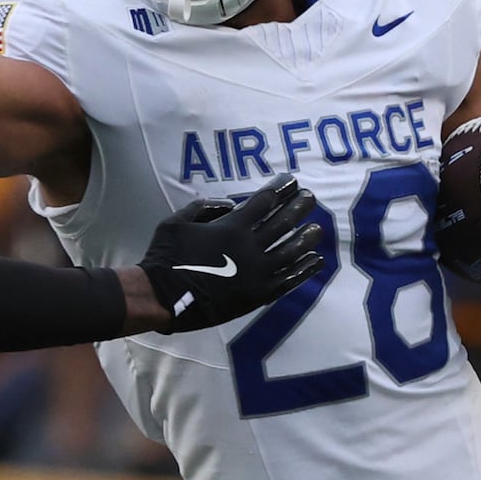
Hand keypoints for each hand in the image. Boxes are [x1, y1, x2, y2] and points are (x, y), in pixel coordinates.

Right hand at [139, 173, 322, 332]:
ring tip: (318, 228)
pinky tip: (316, 261)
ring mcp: (257, 273)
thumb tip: (230, 204)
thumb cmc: (166, 257)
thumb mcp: (176, 221)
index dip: (280, 189)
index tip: (291, 182)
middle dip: (299, 206)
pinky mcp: (258, 295)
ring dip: (307, 237)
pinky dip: (304, 269)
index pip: (264, 201)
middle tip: (311, 197)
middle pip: (284, 222)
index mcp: (231, 227)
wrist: (162, 297)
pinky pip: (289, 280)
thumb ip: (203, 207)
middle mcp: (250, 247)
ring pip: (292, 251)